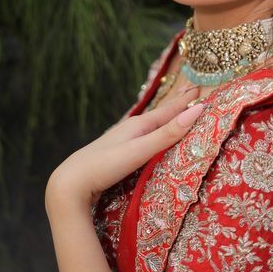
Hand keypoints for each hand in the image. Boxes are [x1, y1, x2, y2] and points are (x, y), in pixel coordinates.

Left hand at [45, 86, 202, 209]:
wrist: (70, 183)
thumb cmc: (105, 165)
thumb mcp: (140, 149)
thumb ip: (167, 134)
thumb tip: (196, 110)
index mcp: (140, 125)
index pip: (170, 109)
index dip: (186, 101)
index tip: (202, 88)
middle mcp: (133, 129)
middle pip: (161, 114)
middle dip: (178, 105)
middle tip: (192, 92)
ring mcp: (125, 141)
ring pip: (153, 126)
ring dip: (167, 118)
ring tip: (176, 112)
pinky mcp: (119, 154)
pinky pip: (145, 138)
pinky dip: (156, 133)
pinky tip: (153, 137)